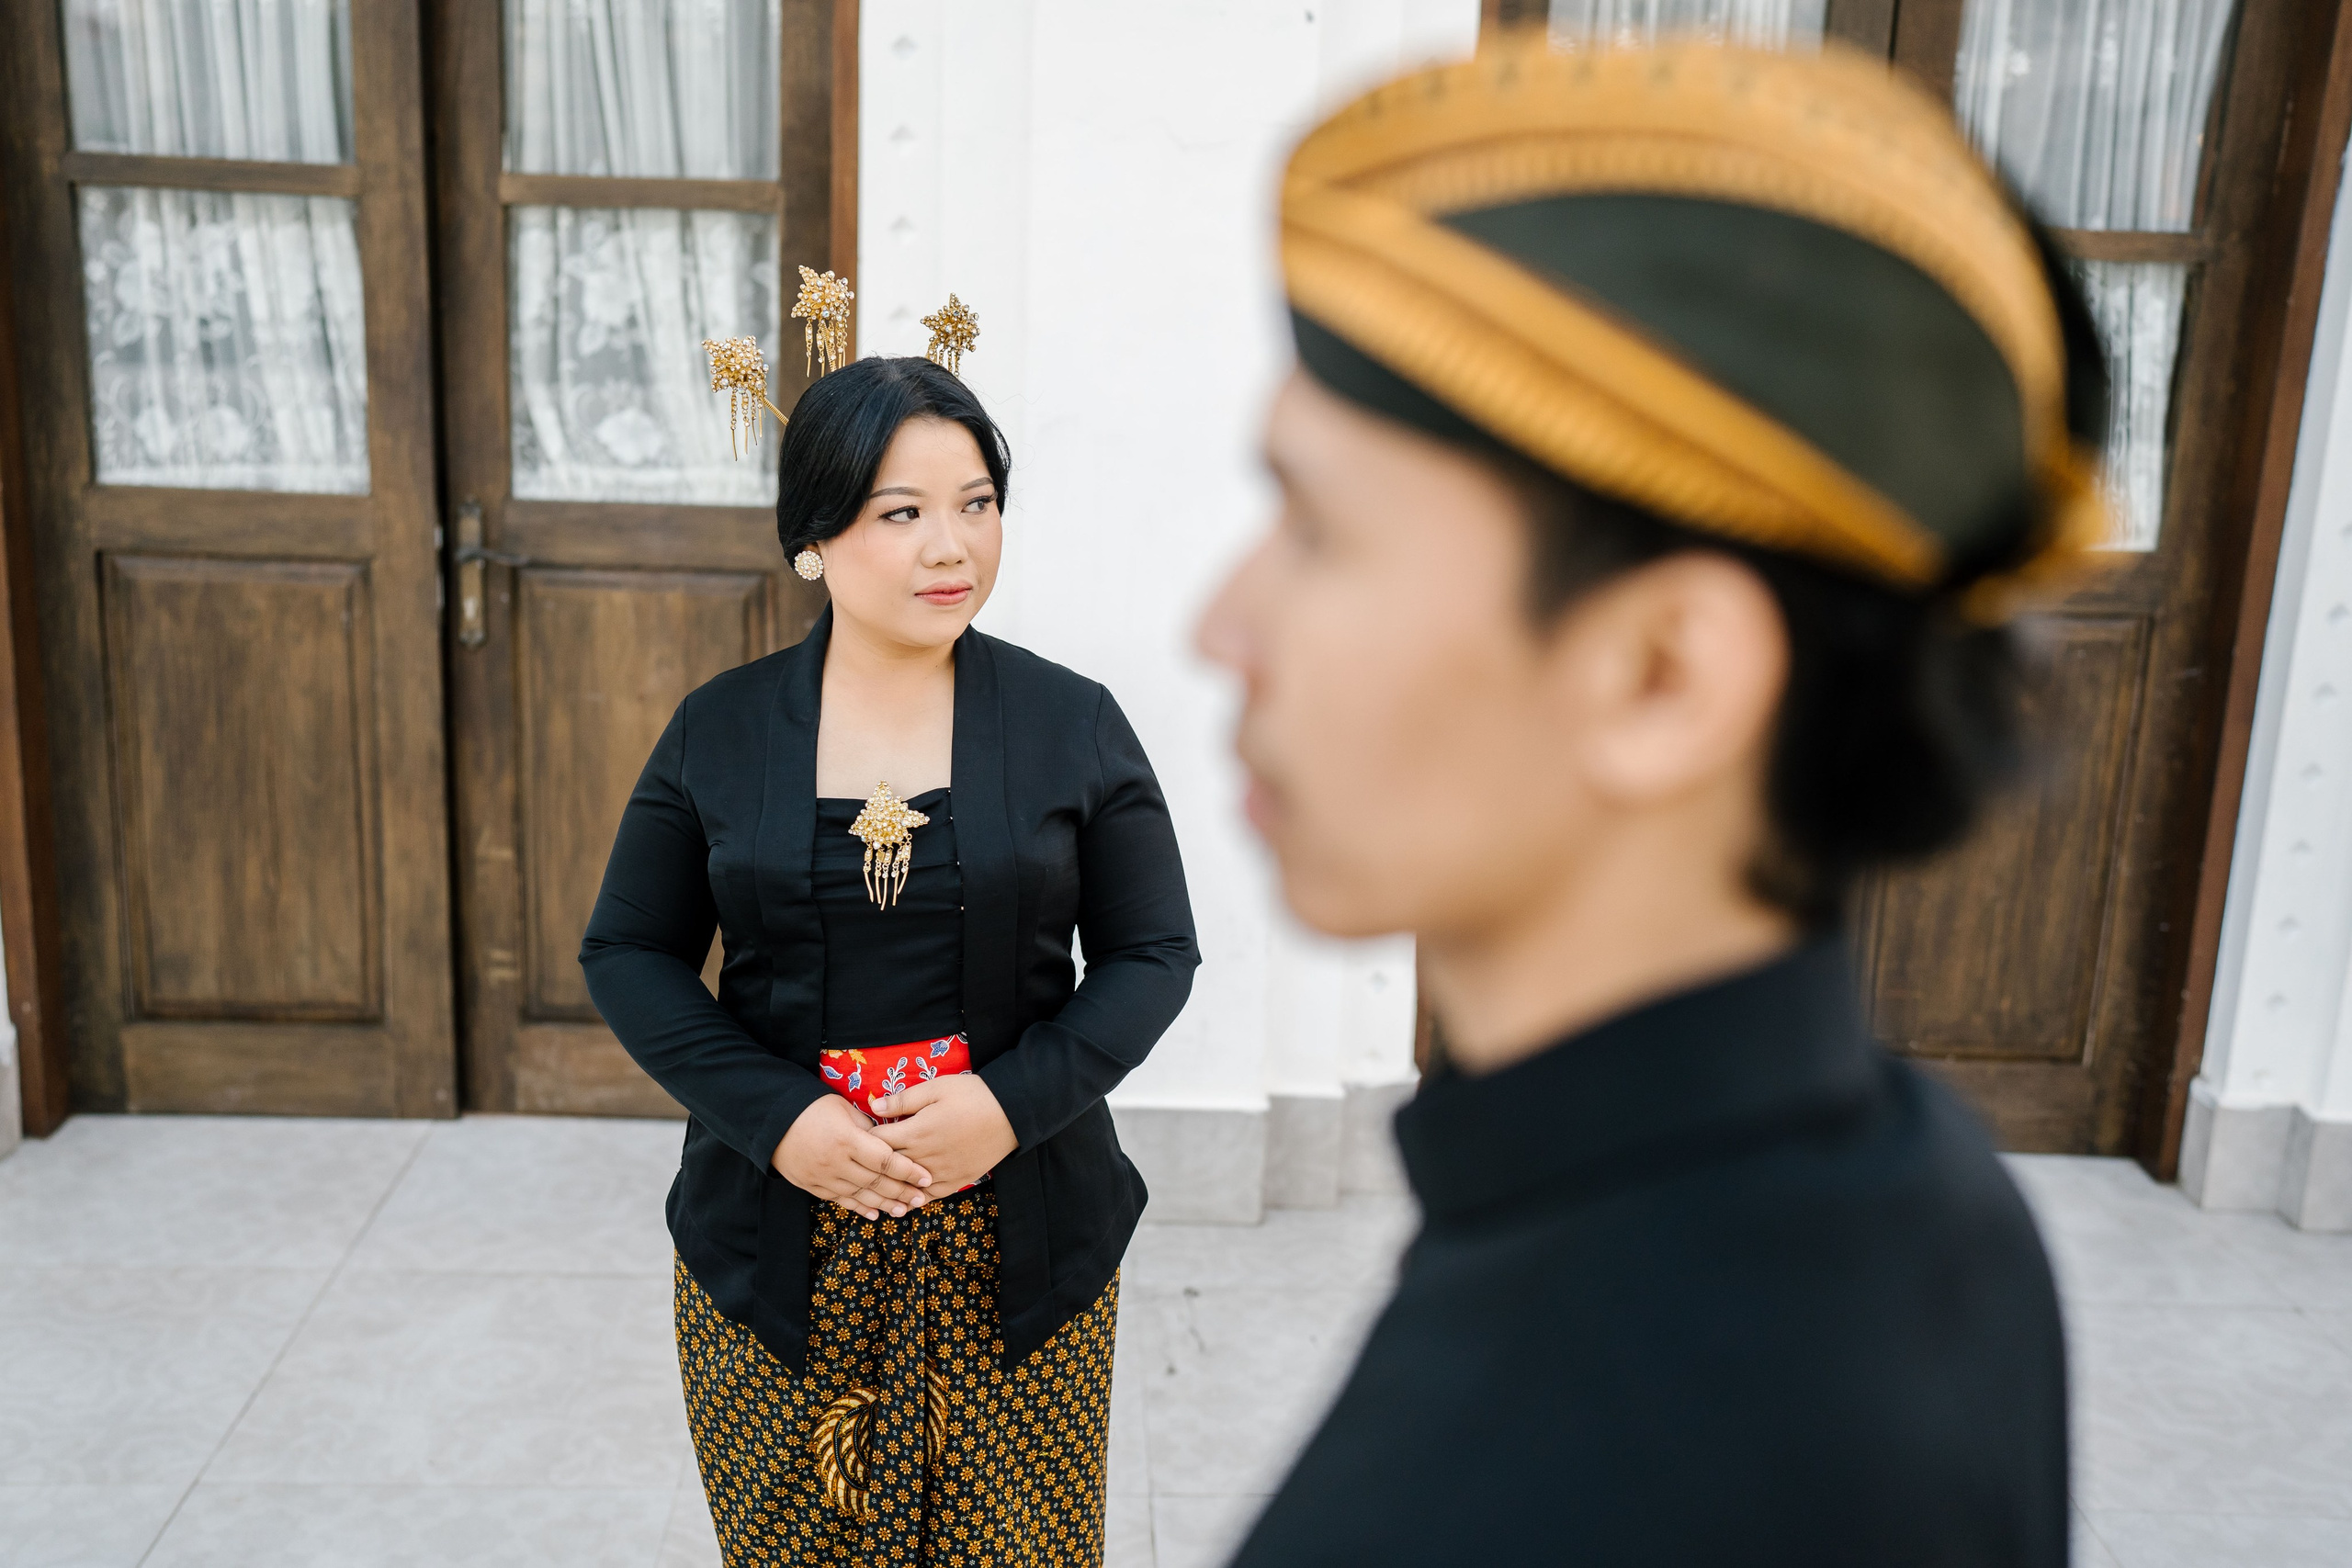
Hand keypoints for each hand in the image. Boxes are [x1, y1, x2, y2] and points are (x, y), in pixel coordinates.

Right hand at [772, 1095, 934, 1218]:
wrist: (772, 1120)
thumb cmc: (812, 1107)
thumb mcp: (844, 1108)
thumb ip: (868, 1127)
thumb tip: (887, 1141)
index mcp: (848, 1140)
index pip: (885, 1161)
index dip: (908, 1171)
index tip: (926, 1178)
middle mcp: (836, 1162)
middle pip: (876, 1182)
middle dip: (901, 1192)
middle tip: (921, 1199)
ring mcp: (823, 1177)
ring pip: (860, 1195)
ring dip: (884, 1204)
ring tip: (903, 1210)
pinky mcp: (812, 1186)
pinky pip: (840, 1200)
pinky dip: (859, 1207)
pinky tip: (875, 1213)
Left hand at [869, 1074, 1017, 1192]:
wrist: (1011, 1114)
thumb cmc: (973, 1095)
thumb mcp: (937, 1087)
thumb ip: (904, 1099)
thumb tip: (874, 1107)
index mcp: (916, 1133)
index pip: (876, 1143)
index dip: (864, 1139)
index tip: (860, 1136)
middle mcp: (924, 1158)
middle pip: (887, 1167)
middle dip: (872, 1164)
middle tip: (861, 1161)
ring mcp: (940, 1173)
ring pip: (904, 1187)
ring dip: (890, 1185)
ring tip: (876, 1184)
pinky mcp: (956, 1182)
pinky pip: (928, 1196)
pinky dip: (913, 1198)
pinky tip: (905, 1198)